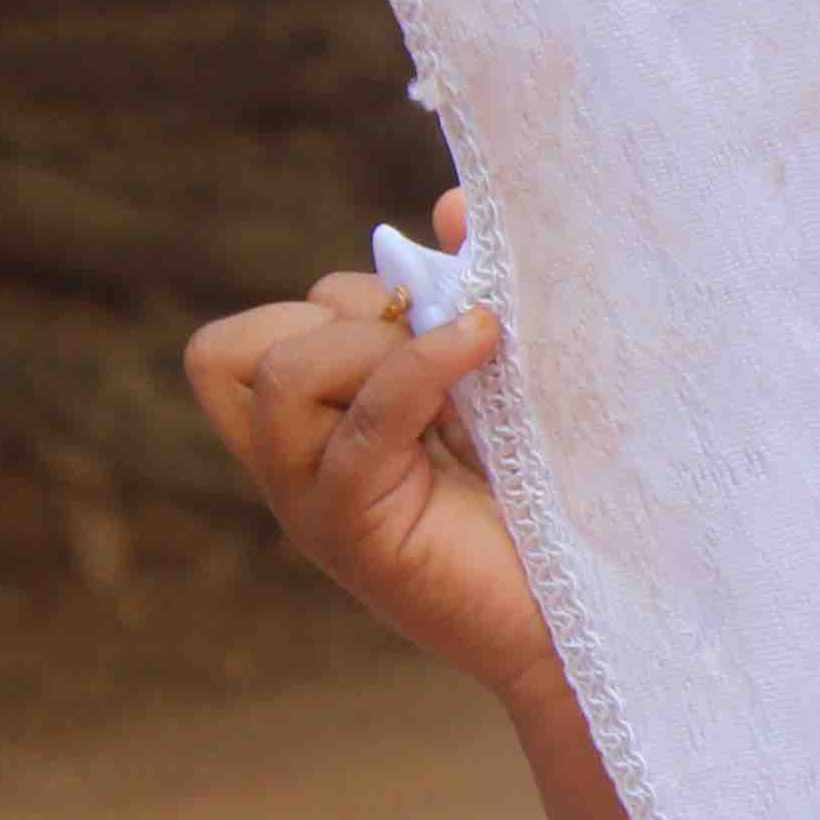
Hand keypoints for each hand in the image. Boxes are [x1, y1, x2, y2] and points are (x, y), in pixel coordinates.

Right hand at [183, 185, 554, 700]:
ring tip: (462, 364)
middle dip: (343, 316)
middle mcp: (296, 467)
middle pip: (235, 348)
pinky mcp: (354, 532)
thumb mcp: (492, 376)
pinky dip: (421, 365)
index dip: (325, 304)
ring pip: (277, 374)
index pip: (238, 342)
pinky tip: (483, 346)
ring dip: (372, 344)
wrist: (583, 616)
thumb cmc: (544, 496)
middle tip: (441, 342)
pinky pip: (359, 422)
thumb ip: (463, 287)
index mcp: (315, 430)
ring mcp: (315, 503)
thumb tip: (453, 204)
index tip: (423, 317)